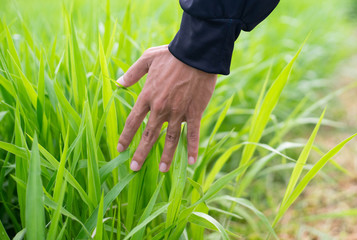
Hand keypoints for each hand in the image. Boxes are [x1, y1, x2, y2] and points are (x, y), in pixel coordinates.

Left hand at [116, 45, 216, 171]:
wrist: (195, 54)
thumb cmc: (171, 55)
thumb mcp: (147, 59)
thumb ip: (132, 73)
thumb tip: (118, 83)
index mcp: (148, 96)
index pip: (133, 121)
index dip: (126, 136)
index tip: (120, 149)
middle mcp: (160, 108)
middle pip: (148, 135)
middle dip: (140, 153)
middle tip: (134, 167)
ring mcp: (178, 112)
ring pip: (170, 139)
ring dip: (165, 156)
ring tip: (161, 170)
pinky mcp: (194, 112)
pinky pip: (192, 134)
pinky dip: (192, 148)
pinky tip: (191, 162)